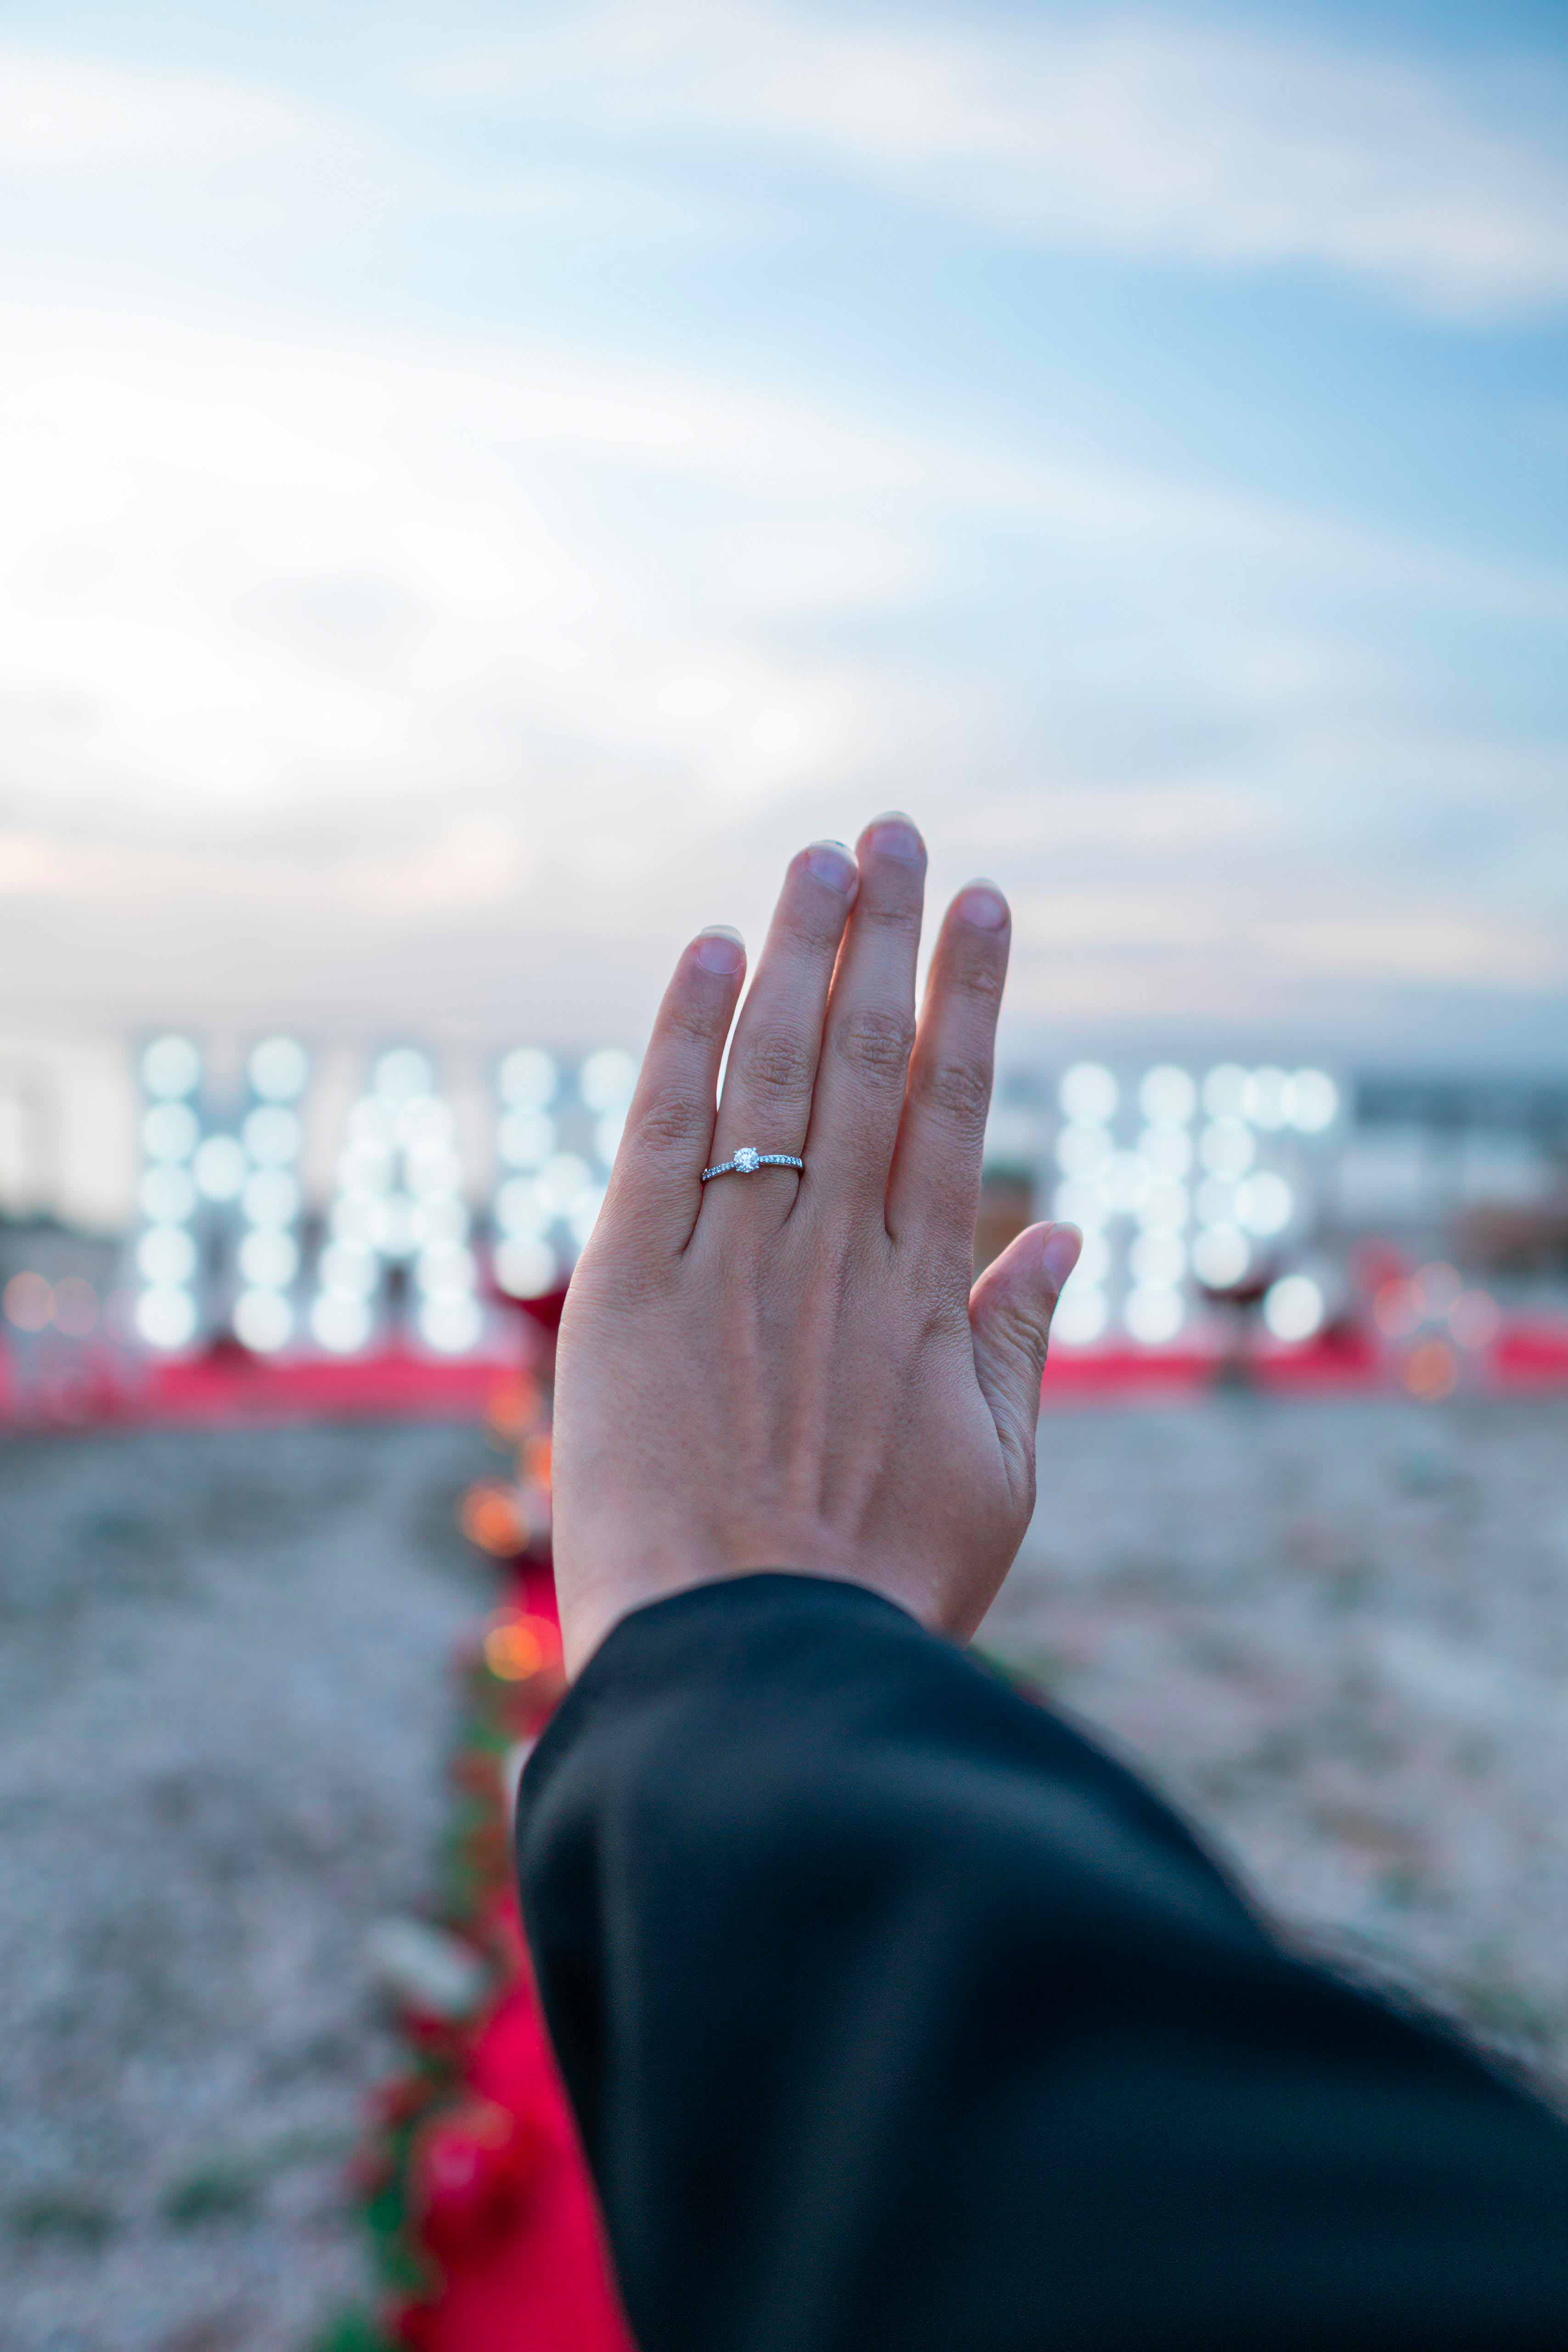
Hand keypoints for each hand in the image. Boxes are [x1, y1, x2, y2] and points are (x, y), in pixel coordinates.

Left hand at [551, 813, 1081, 1674]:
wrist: (752, 1663)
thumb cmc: (879, 1588)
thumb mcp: (994, 1476)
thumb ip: (1016, 1343)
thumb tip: (1054, 1232)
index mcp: (923, 1290)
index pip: (953, 1102)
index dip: (972, 995)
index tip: (987, 905)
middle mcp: (835, 1248)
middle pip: (870, 1055)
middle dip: (887, 936)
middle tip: (897, 831)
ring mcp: (735, 1256)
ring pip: (776, 1065)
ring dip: (801, 950)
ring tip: (824, 854)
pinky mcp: (632, 1282)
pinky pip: (663, 1128)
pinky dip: (686, 1034)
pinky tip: (714, 949)